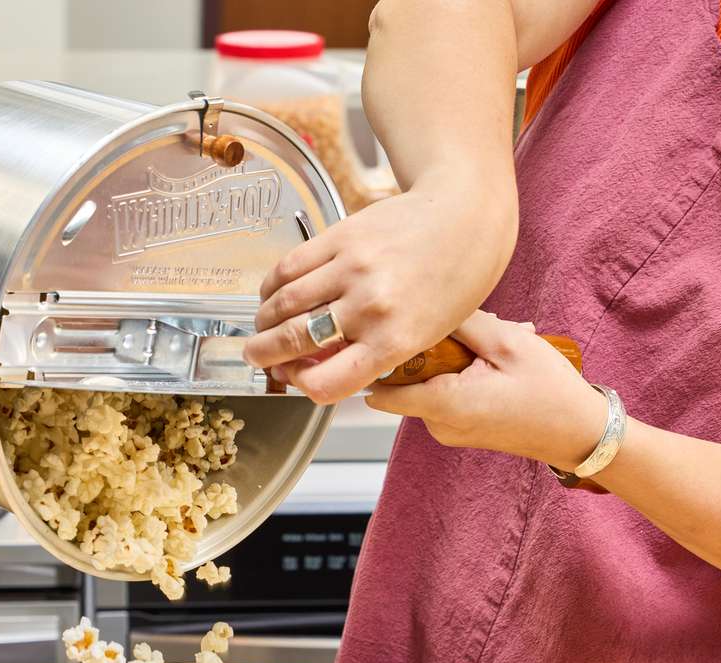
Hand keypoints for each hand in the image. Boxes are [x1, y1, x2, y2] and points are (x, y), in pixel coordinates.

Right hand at [242, 170, 516, 404]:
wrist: (466, 217)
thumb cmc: (454, 280)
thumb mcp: (425, 333)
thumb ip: (377, 354)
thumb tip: (323, 368)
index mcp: (395, 341)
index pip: (326, 383)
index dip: (303, 387)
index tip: (299, 380)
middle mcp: (370, 307)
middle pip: (294, 343)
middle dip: (264, 356)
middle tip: (255, 358)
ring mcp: (351, 269)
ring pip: (284, 305)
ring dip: (262, 322)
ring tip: (259, 329)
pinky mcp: (340, 237)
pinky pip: (289, 267)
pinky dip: (272, 287)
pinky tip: (272, 295)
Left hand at [367, 310, 607, 469]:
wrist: (579, 434)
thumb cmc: (551, 393)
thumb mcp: (507, 343)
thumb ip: (461, 323)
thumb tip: (424, 306)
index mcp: (443, 404)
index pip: (380, 385)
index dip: (383, 354)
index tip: (397, 328)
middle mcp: (437, 424)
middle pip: (410, 375)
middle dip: (436, 345)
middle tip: (478, 330)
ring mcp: (447, 430)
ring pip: (431, 380)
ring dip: (456, 356)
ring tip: (497, 343)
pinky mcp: (459, 429)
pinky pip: (447, 392)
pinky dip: (465, 372)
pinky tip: (497, 361)